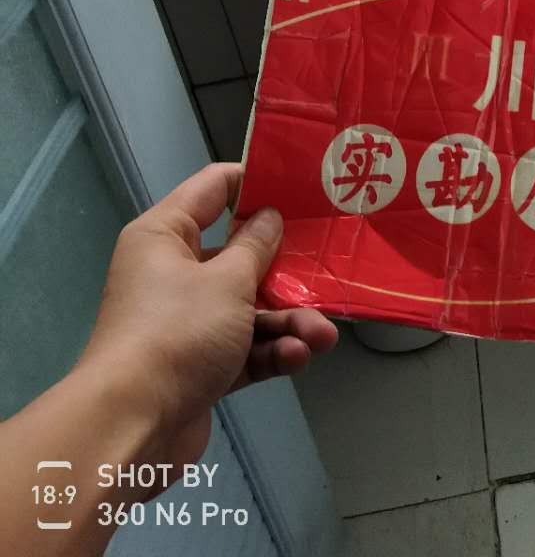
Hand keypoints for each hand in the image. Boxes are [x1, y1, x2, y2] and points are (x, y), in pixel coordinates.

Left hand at [79, 162, 337, 471]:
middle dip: (286, 269)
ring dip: (287, 320)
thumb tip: (268, 216)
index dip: (256, 180)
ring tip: (323, 336)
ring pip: (248, 307)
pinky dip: (270, 351)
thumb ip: (256, 246)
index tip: (301, 182)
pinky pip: (243, 347)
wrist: (132, 428)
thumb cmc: (178, 332)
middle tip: (328, 266)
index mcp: (165, 237)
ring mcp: (185, 322)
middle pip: (238, 255)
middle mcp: (171, 273)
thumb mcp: (227, 281)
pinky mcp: (198, 365)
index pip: (213, 188)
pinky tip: (298, 357)